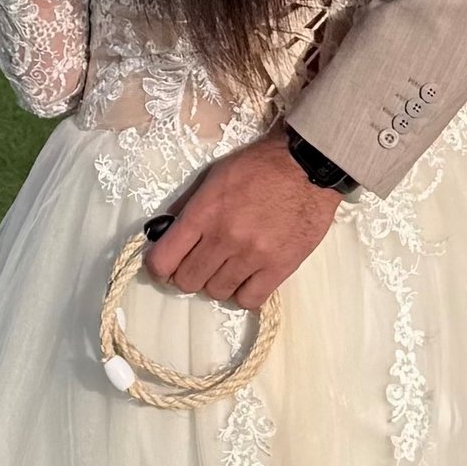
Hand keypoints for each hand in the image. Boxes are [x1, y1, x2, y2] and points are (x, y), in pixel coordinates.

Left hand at [146, 133, 341, 307]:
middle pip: (188, 281)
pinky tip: (248, 278)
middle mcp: (224, 238)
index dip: (159, 267)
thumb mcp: (214, 176)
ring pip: (217, 292)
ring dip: (217, 283)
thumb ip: (189, 206)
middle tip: (200, 263)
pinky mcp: (279, 267)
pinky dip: (244, 293)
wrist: (307, 166)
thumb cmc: (261, 165)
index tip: (164, 267)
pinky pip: (249, 299)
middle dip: (189, 274)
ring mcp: (252, 255)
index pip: (163, 260)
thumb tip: (166, 232)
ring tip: (228, 267)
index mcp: (204, 213)